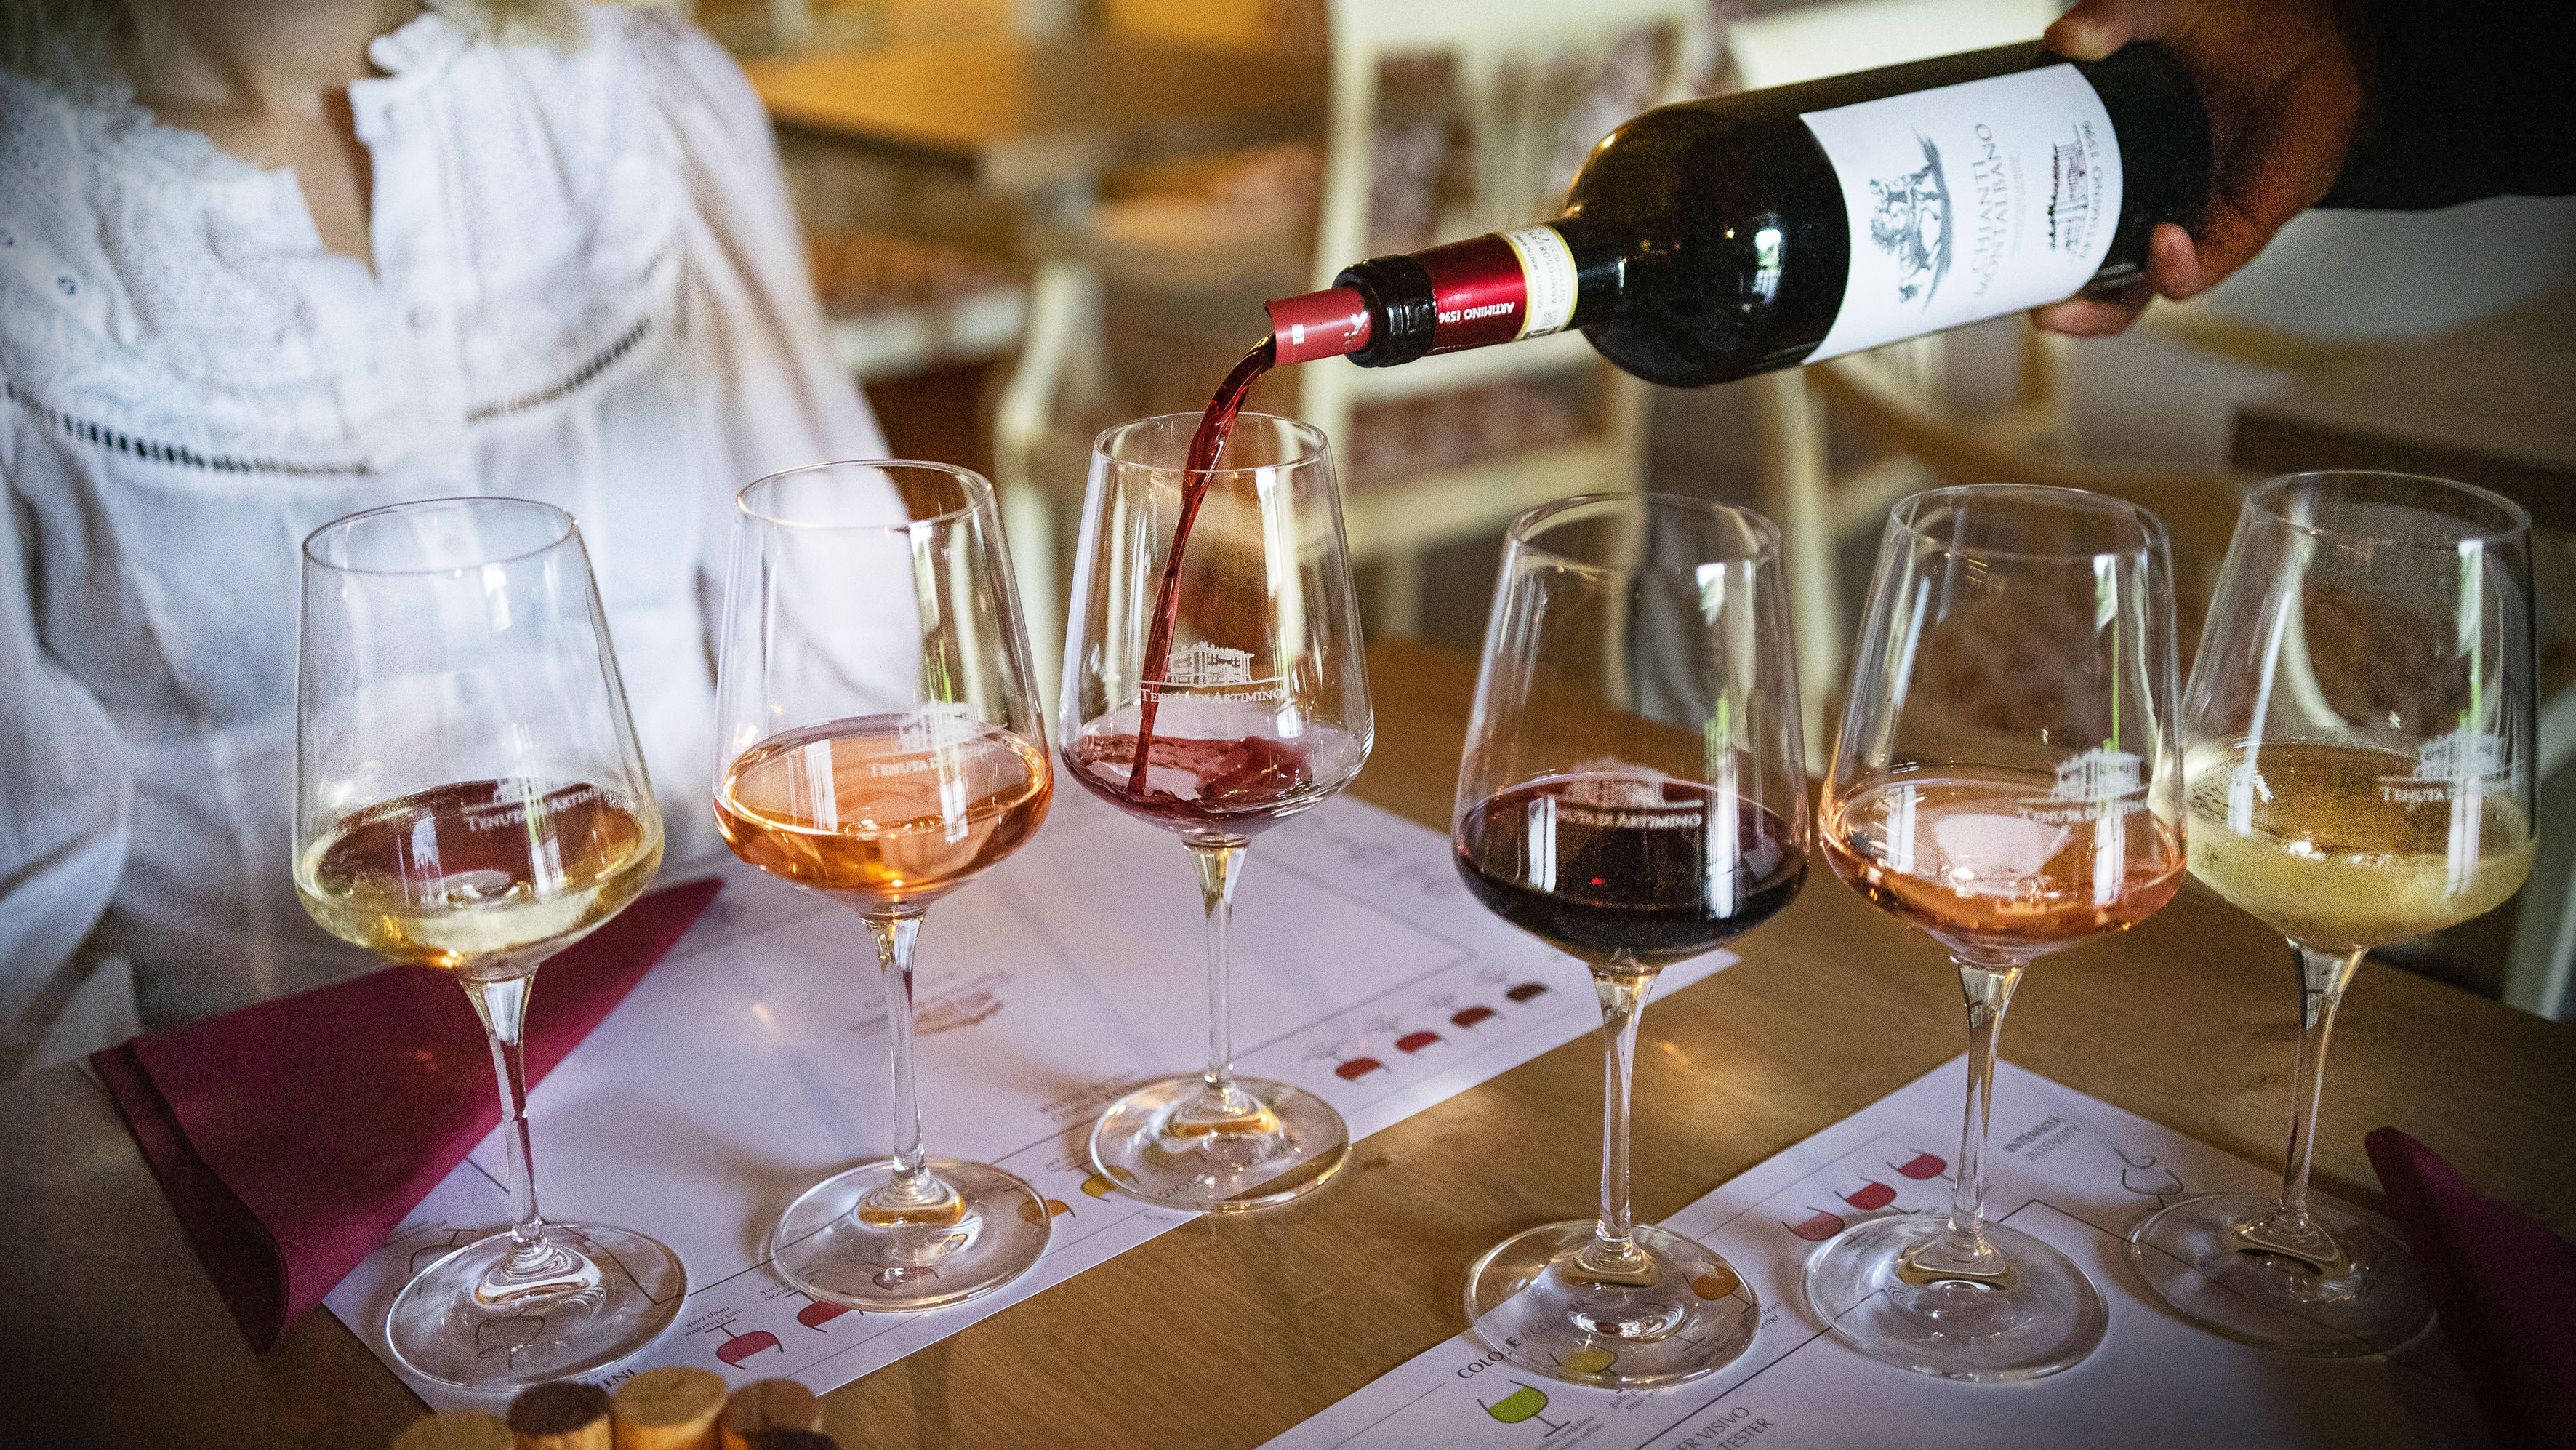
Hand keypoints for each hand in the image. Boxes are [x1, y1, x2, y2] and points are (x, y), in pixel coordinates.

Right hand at [2032, 0, 2362, 335]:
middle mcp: (2149, 202)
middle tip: (2021, 304)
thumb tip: (2063, 36)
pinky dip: (2176, 267)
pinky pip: (2202, 270)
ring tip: (2061, 308)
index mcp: (2116, 162)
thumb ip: (2115, 16)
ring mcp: (2193, 220)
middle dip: (2054, 306)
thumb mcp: (2163, 13)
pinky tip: (2162, 242)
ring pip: (2138, 292)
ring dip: (2098, 311)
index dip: (2025, 246)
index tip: (1989, 248)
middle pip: (2093, 278)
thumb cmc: (2247, 27)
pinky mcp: (2242, 228)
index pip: (2060, 220)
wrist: (2325, 31)